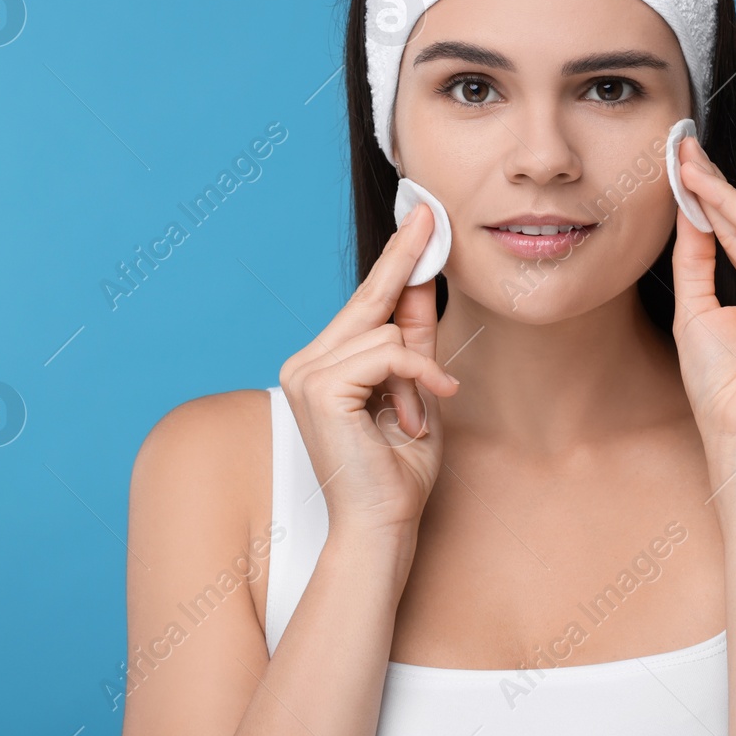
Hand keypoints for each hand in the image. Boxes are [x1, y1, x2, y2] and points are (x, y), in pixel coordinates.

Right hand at [278, 202, 460, 540]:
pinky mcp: (319, 387)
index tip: (418, 218)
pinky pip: (387, 353)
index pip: (366, 301)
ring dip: (419, 372)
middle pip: (369, 297)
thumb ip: (416, 339)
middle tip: (430, 212)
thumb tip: (424, 279)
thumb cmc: (398, 471)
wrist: (383, 524)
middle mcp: (306, 362)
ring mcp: (306, 372)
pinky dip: (416, 377)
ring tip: (416, 415)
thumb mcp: (418, 391)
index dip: (395, 259)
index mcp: (324, 364)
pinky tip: (418, 414)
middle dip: (407, 259)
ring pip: (385, 331)